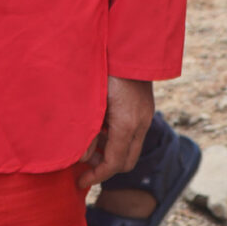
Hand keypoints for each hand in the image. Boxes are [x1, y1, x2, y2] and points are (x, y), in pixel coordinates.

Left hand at [73, 76, 155, 191]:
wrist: (128, 44)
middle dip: (106, 169)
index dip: (96, 176)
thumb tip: (83, 157)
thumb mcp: (91, 101)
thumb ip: (87, 131)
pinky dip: (118, 139)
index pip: (114, 163)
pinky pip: (134, 134)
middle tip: (85, 168)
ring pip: (131, 148)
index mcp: (127, 123)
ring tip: (89, 146)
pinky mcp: (146, 108)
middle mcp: (141, 122)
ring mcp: (146, 115)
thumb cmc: (103, 69)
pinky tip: (101, 129)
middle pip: (127, 162)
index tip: (80, 181)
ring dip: (112, 153)